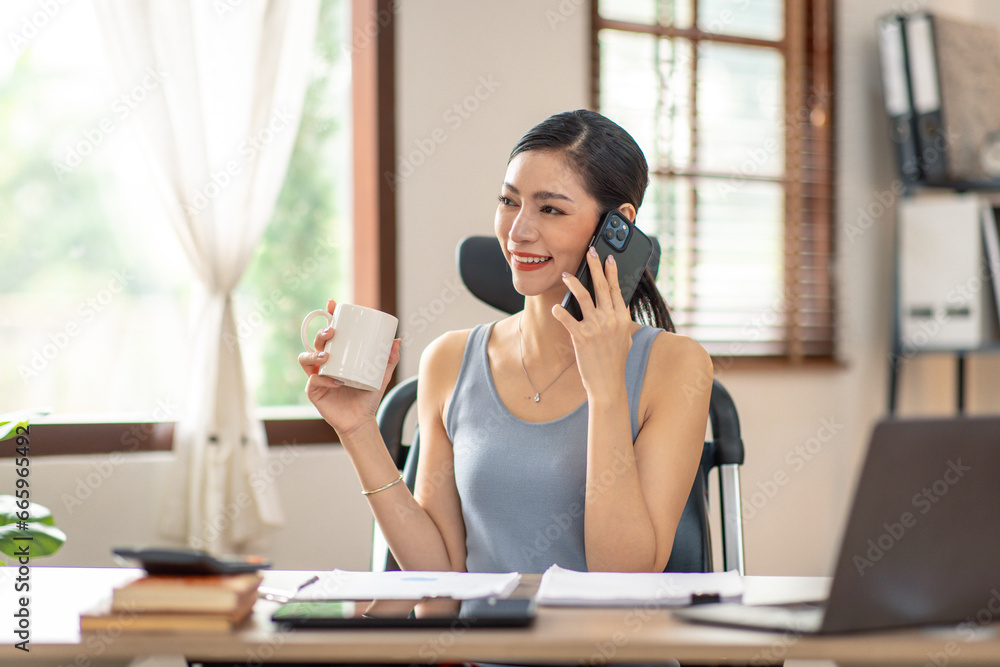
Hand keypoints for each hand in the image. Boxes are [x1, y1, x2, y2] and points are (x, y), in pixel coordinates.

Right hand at [298, 298, 400, 438]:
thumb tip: (397, 341)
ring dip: (314, 354)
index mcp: (337, 355)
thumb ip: (390, 359)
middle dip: (321, 333)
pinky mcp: (314, 392)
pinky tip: (336, 381)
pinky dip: (324, 380)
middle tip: (332, 331)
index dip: (327, 316)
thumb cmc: (368, 395)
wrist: (362, 420)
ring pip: (306, 359)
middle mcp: (323, 363)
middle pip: (316, 342)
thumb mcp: (382, 375)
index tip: (332, 304)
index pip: (329, 332)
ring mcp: (316, 376)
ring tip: (327, 355)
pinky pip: (313, 381)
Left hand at [551, 247, 632, 397]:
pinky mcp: (582, 337)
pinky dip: (560, 311)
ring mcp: (596, 327)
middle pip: (602, 287)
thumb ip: (620, 321)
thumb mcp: (625, 338)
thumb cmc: (615, 362)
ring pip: (584, 297)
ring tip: (567, 274)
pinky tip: (555, 307)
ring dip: (575, 283)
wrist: (608, 383)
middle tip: (590, 251)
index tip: (608, 258)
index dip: (612, 272)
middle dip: (595, 266)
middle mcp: (611, 320)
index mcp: (622, 318)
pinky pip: (568, 319)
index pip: (617, 289)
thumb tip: (617, 308)